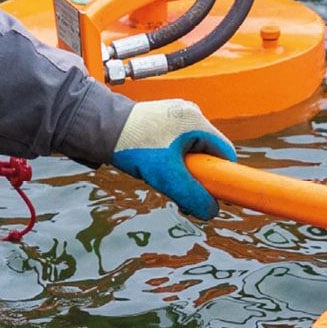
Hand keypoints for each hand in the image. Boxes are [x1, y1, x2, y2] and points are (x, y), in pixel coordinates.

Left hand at [110, 99, 234, 220]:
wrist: (101, 128)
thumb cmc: (133, 146)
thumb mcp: (166, 176)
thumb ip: (192, 195)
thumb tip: (211, 211)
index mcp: (197, 122)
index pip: (225, 153)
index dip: (225, 177)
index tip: (220, 197)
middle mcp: (190, 116)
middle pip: (209, 155)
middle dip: (200, 179)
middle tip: (184, 196)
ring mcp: (177, 118)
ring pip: (192, 154)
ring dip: (184, 174)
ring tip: (165, 182)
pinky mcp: (163, 123)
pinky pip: (179, 148)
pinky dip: (173, 164)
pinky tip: (158, 172)